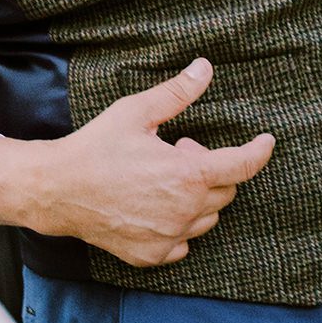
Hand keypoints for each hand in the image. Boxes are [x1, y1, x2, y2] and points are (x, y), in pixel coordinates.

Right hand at [37, 59, 274, 267]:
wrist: (55, 190)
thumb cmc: (95, 147)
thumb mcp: (137, 112)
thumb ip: (177, 92)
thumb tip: (205, 67)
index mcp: (188, 175)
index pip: (244, 166)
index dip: (260, 151)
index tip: (266, 141)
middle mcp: (184, 211)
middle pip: (225, 190)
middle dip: (210, 168)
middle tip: (178, 151)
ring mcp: (168, 236)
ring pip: (207, 218)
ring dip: (197, 197)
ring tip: (162, 178)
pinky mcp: (151, 255)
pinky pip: (185, 242)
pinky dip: (179, 225)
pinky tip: (155, 206)